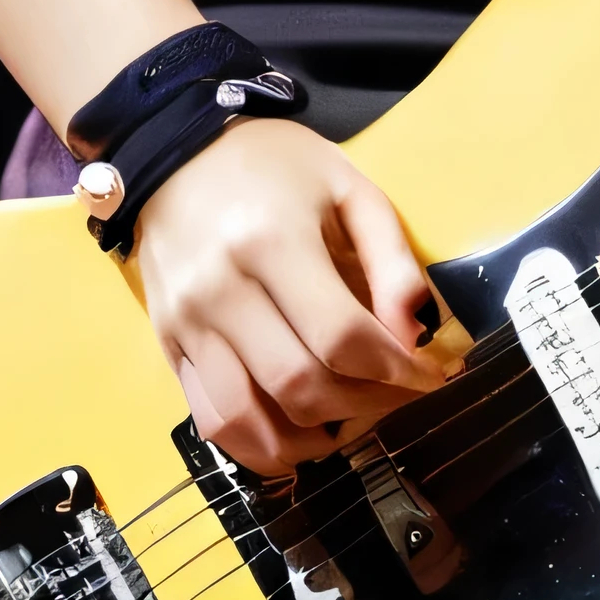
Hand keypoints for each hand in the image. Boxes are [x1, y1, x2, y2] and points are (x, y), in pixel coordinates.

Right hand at [131, 117, 460, 474]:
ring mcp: (187, 324)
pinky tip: (297, 437)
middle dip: (366, 405)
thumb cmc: (274, 166)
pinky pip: (212, 421)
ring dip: (313, 439)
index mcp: (272, 241)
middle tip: (398, 395)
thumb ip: (392, 261)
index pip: (342, 337)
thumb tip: (422, 334)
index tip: (431, 374)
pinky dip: (258, 447)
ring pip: (251, 420)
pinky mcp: (169, 346)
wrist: (174, 152)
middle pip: (300, 385)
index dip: (398, 369)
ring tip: (351, 421)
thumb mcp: (348, 188)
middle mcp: (221, 290)